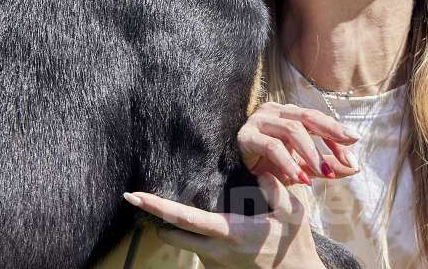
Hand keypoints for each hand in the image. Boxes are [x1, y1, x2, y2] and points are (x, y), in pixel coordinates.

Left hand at [125, 173, 322, 267]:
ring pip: (187, 243)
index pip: (184, 218)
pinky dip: (202, 239)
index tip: (134, 196)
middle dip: (160, 219)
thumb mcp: (292, 213)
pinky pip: (201, 251)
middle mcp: (215, 251)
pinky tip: (225, 231)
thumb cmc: (294, 246)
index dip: (156, 206)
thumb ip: (274, 187)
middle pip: (172, 234)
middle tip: (153, 201)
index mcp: (230, 232)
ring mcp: (214, 264)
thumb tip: (259, 169)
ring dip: (187, 229)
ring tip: (208, 213)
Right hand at [237, 102, 359, 184]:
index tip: (354, 152)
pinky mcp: (246, 136)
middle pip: (308, 117)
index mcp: (288, 113)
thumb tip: (355, 169)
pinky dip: (289, 163)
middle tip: (347, 157)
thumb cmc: (270, 168)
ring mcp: (258, 121)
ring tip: (324, 173)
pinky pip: (272, 147)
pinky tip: (300, 179)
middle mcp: (274, 111)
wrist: (236, 179)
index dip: (337, 134)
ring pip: (292, 130)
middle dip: (331, 135)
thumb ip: (326, 165)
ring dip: (311, 153)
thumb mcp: (303, 167)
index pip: (317, 119)